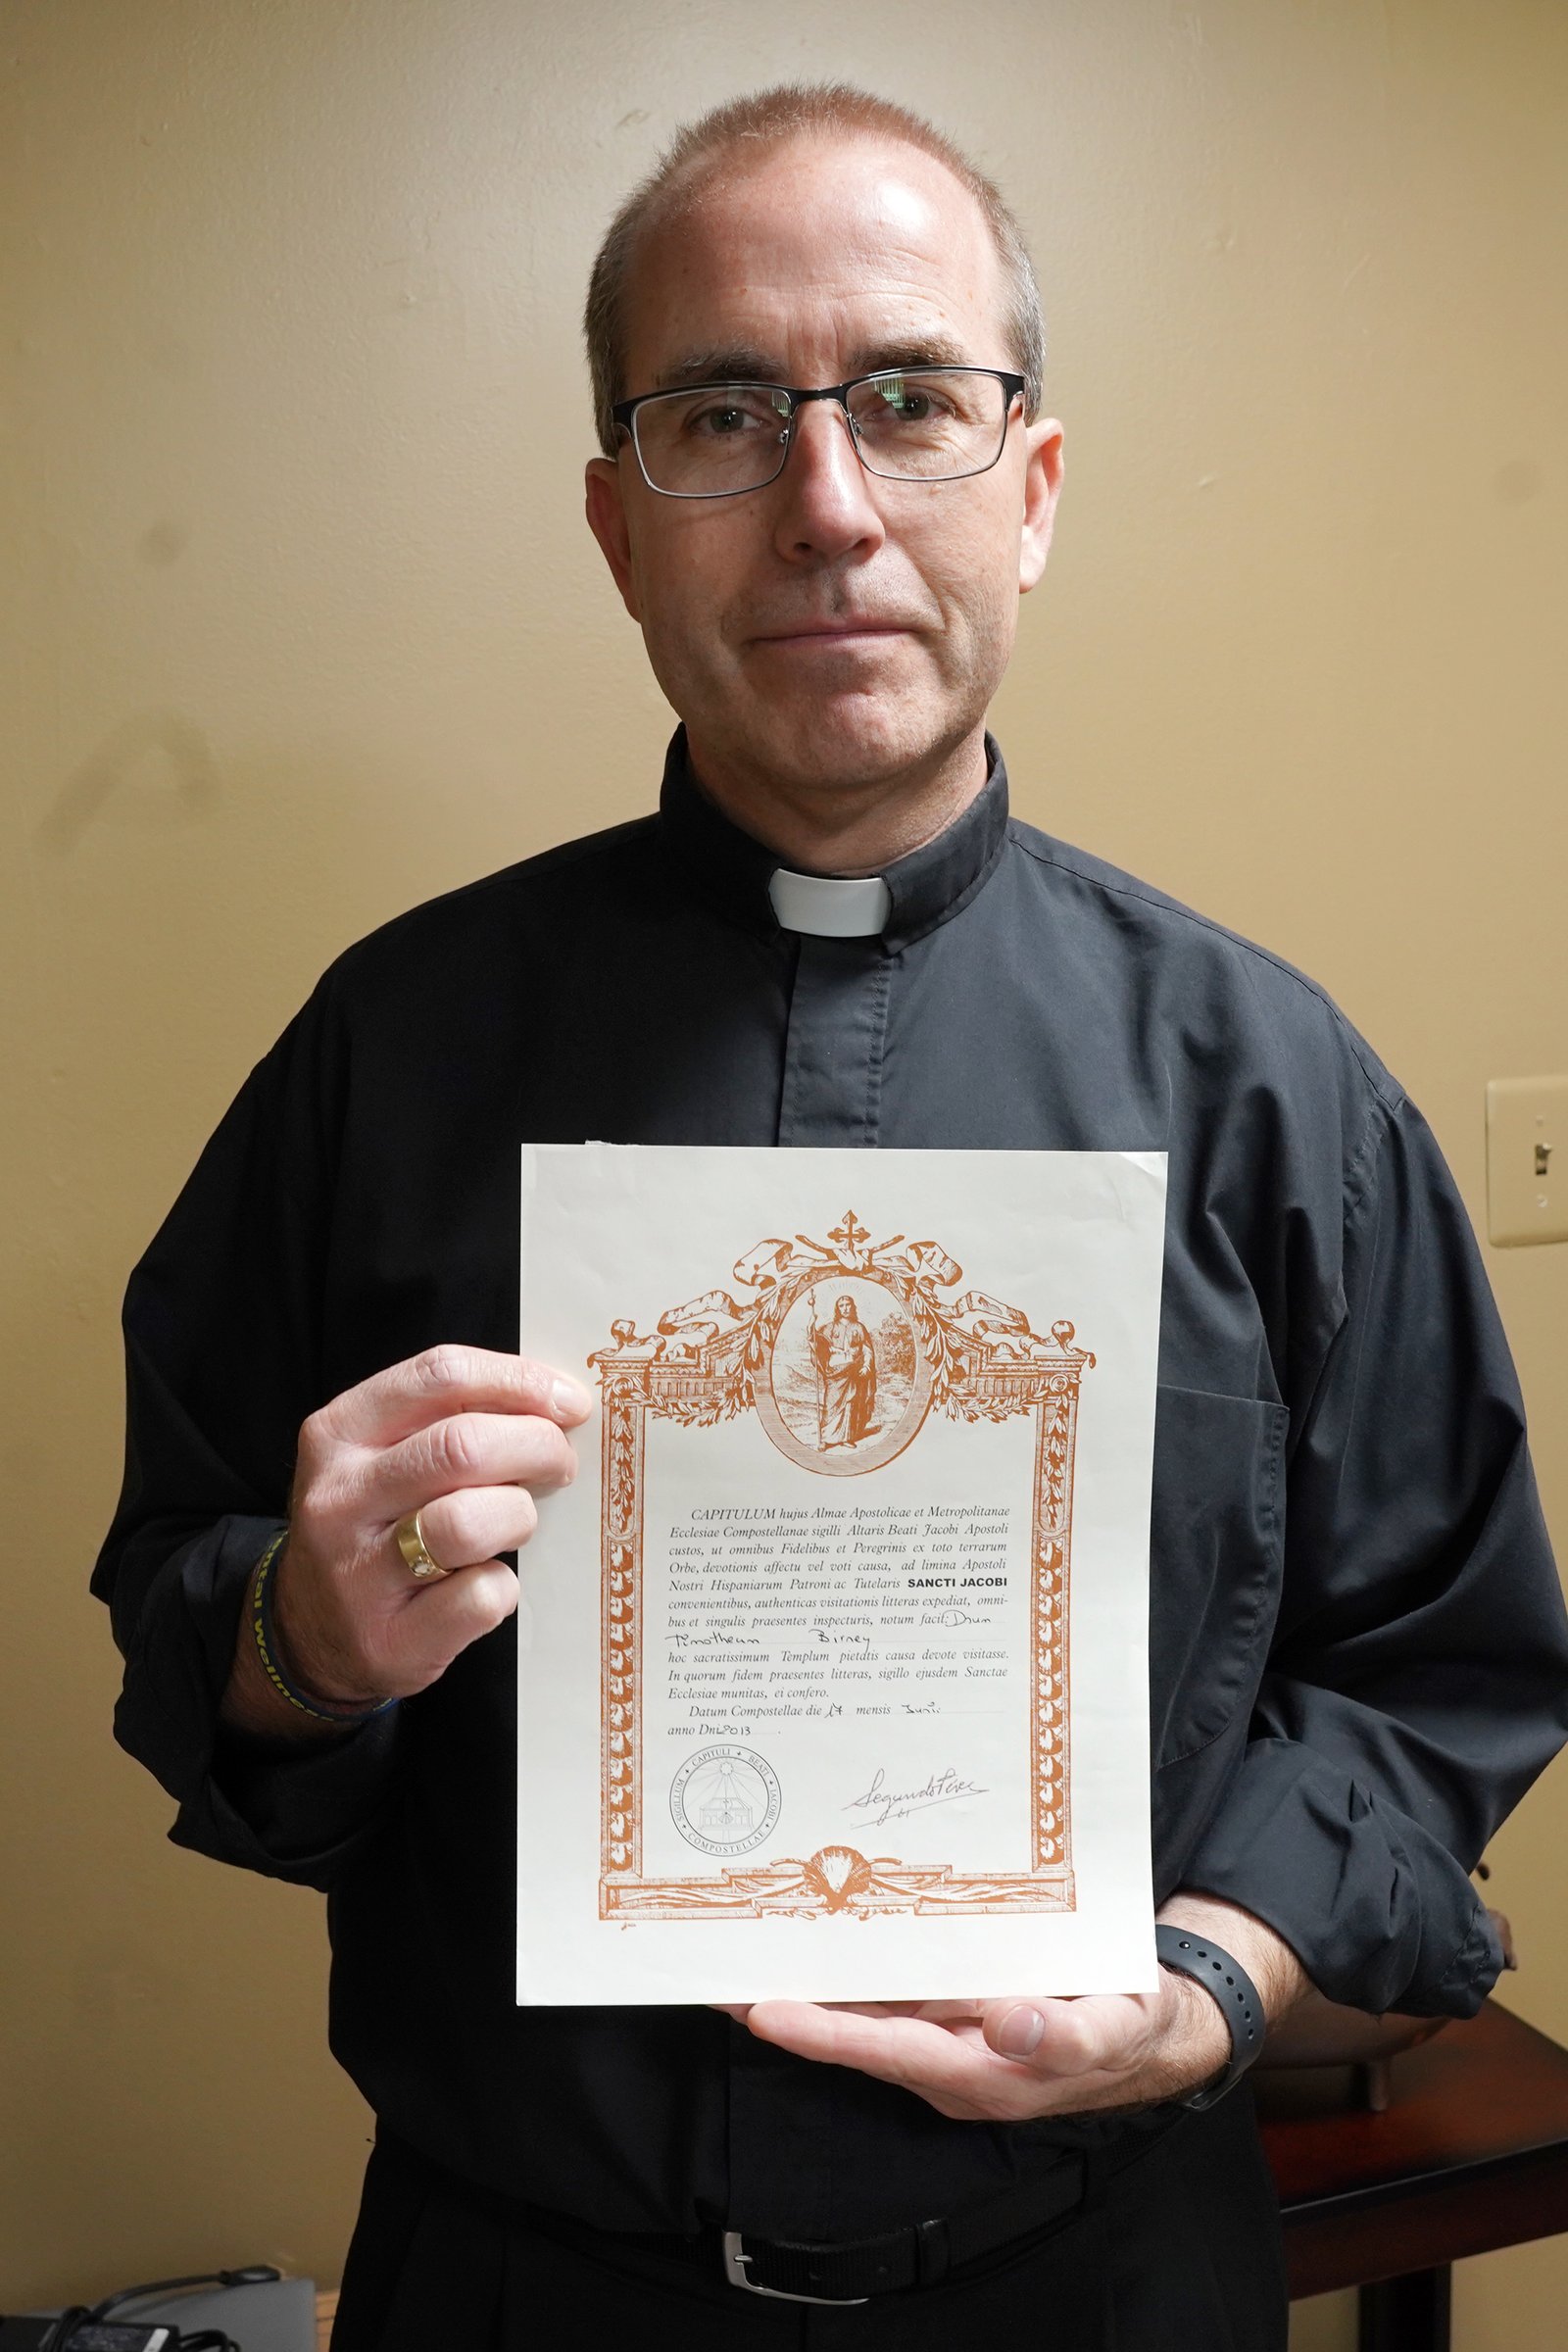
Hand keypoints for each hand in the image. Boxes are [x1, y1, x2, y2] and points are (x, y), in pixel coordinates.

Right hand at [221, 1343, 590, 1731]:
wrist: (308, 1634)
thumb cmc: (371, 1528)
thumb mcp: (381, 1457)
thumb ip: (449, 1420)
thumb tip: (555, 1402)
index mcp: (339, 1434)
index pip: (440, 1376)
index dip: (519, 1381)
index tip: (569, 1401)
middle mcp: (339, 1498)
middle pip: (462, 1446)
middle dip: (538, 1446)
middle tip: (561, 1463)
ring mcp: (358, 1573)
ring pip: (469, 1521)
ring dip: (518, 1516)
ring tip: (516, 1522)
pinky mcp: (390, 1638)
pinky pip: (480, 1595)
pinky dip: (502, 1587)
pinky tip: (485, 1584)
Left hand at [721, 1896, 1305, 2123]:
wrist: (1156, 2021)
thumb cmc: (1132, 2024)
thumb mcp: (1116, 2028)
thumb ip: (1069, 2034)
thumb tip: (1012, 2023)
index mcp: (980, 2070)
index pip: (883, 2050)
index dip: (822, 2034)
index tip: (762, 2009)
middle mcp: (948, 2054)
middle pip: (854, 2028)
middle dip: (789, 1998)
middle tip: (720, 1962)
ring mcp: (946, 2028)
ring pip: (865, 2002)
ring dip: (810, 1970)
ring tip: (746, 1932)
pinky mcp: (954, 2000)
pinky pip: (892, 1981)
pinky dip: (854, 1953)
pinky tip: (823, 1914)